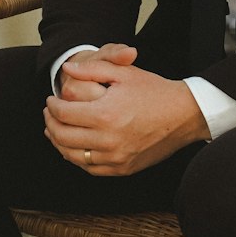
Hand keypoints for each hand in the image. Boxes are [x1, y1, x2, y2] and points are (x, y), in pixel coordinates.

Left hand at [45, 48, 209, 175]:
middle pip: (62, 136)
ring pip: (72, 156)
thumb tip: (67, 68)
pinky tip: (75, 146)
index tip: (51, 100)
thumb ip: (92, 69)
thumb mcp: (124, 73)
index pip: (63, 113)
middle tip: (50, 114)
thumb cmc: (154, 90)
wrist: (184, 115)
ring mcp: (115, 158)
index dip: (52, 105)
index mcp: (105, 114)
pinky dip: (77, 157)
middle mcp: (108, 140)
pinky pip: (90, 167)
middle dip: (50, 123)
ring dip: (59, 142)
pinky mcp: (123, 168)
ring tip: (56, 129)